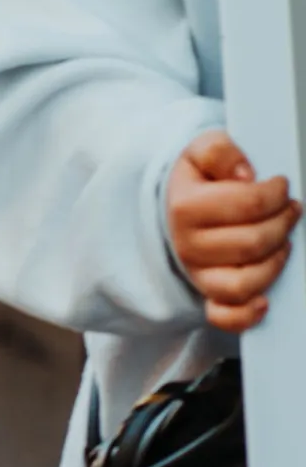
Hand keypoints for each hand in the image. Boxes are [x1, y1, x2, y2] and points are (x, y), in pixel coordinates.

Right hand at [167, 130, 301, 332]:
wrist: (176, 211)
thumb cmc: (198, 183)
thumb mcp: (201, 153)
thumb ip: (219, 150)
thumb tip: (244, 173)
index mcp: (185, 209)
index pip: (247, 205)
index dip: (275, 193)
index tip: (280, 184)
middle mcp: (189, 246)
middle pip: (253, 243)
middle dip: (283, 222)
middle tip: (290, 208)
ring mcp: (199, 274)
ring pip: (245, 282)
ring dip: (275, 261)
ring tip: (283, 241)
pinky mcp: (208, 295)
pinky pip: (224, 316)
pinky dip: (245, 314)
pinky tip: (264, 301)